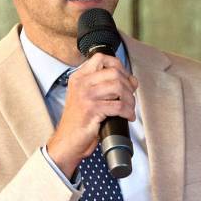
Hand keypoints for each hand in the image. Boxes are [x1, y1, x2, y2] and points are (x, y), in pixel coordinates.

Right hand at [45, 52, 137, 177]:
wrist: (67, 142)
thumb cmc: (80, 122)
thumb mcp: (89, 99)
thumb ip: (107, 86)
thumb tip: (132, 81)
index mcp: (79, 77)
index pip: (101, 58)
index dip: (119, 66)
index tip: (126, 78)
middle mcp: (81, 83)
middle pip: (114, 72)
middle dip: (128, 85)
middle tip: (130, 97)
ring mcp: (85, 95)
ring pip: (118, 87)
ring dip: (130, 99)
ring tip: (130, 108)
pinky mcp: (91, 109)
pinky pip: (118, 105)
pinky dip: (128, 112)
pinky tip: (128, 117)